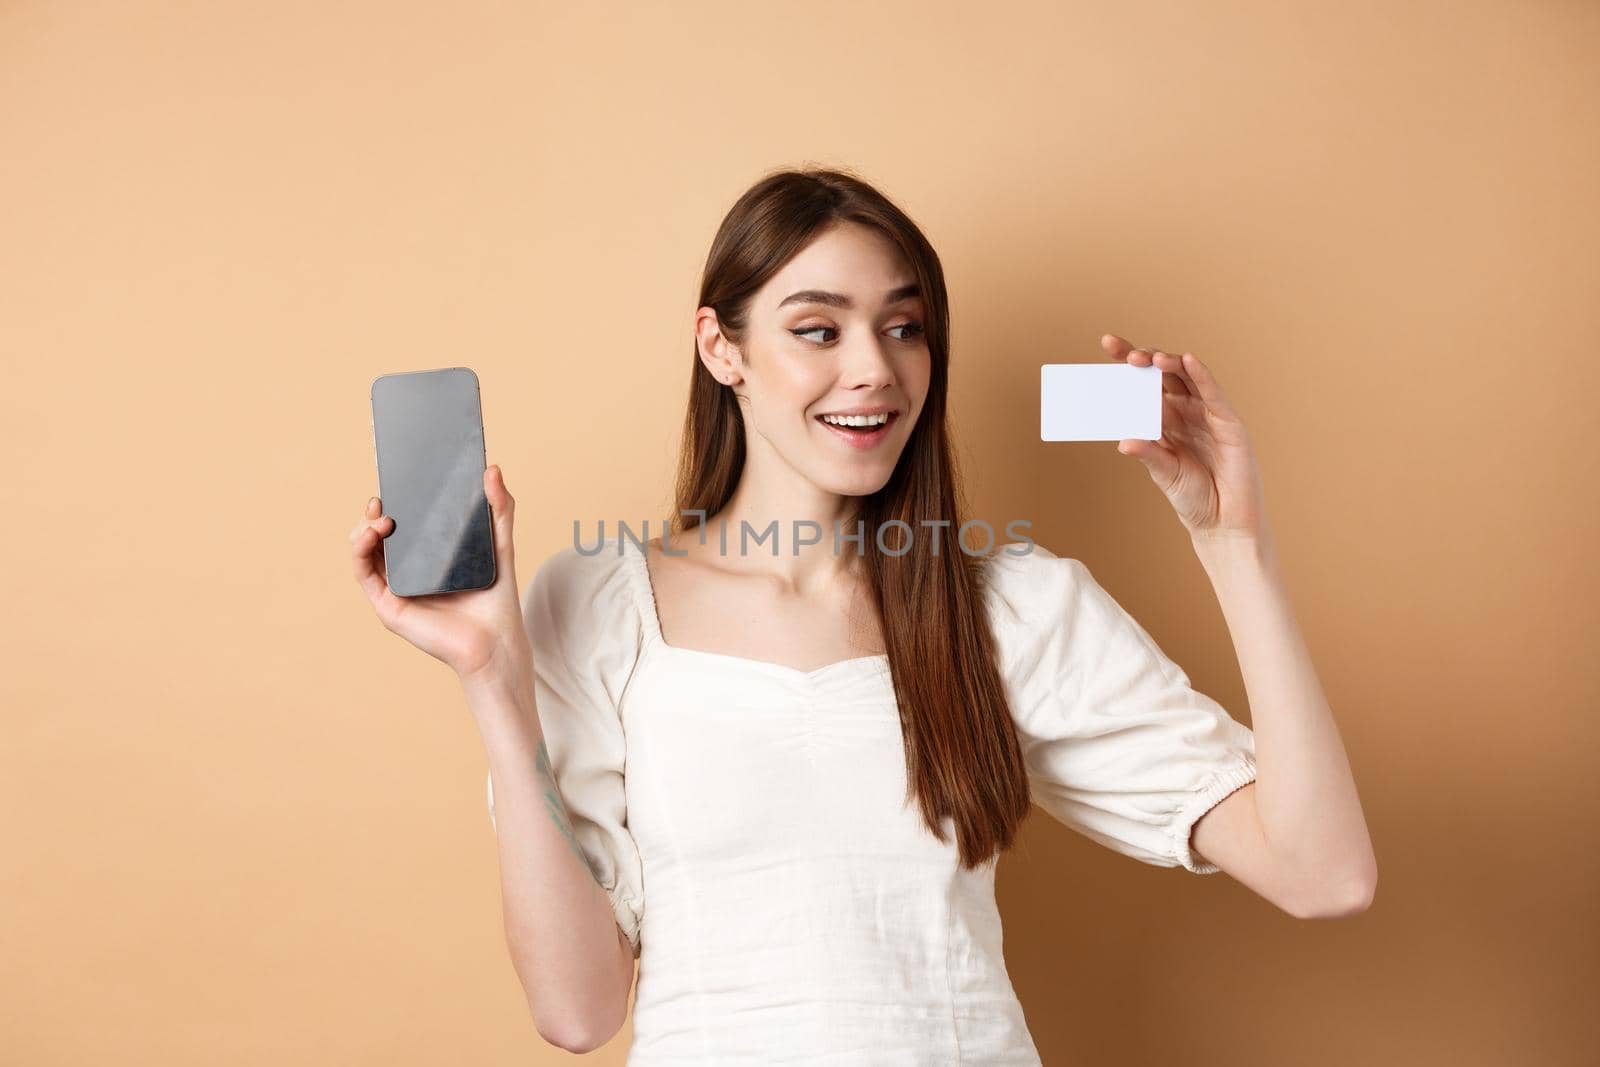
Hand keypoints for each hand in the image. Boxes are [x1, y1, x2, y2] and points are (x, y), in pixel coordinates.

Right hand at [349, 464, 532, 686]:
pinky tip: (372, 532)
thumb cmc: (497, 597)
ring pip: (364, 548)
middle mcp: (408, 569)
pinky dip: (360, 548)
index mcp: (429, 554)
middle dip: (375, 509)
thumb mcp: (500, 543)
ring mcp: (396, 585)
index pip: (404, 521)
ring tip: (383, 515)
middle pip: (378, 532)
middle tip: (386, 495)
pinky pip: (363, 571)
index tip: (399, 478)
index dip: (396, 498)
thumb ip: (499, 507)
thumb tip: (492, 468)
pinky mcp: (388, 604)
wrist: (496, 641)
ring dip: (365, 525)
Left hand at [1100, 334, 1269, 544]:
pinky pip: (1213, 394)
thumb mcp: (1164, 473)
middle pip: (1163, 376)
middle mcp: (1186, 412)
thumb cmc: (1193, 497)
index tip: (1107, 345)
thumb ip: (1149, 454)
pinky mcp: (1229, 423)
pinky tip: (1187, 361)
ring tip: (1150, 359)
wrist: (1223, 523)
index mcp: (1165, 421)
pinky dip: (1201, 375)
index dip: (1128, 365)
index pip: (1144, 386)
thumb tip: (1123, 441)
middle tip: (1124, 355)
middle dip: (1144, 360)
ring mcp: (1208, 415)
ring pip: (1187, 379)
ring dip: (1169, 364)